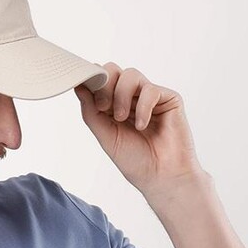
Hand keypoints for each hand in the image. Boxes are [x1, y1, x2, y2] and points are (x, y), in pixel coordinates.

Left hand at [74, 62, 203, 195]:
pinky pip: (150, 89)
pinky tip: (141, 125)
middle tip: (103, 107)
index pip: (101, 81)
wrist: (161, 177)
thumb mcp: (105, 136)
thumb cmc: (135, 161)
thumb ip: (91, 112)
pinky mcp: (169, 99)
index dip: (93, 82)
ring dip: (121, 95)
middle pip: (114, 70)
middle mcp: (132, 98)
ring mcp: (150, 97)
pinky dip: (142, 106)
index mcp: (115, 106)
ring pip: (131, 75)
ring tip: (121, 118)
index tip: (87, 93)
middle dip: (105, 85)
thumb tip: (78, 86)